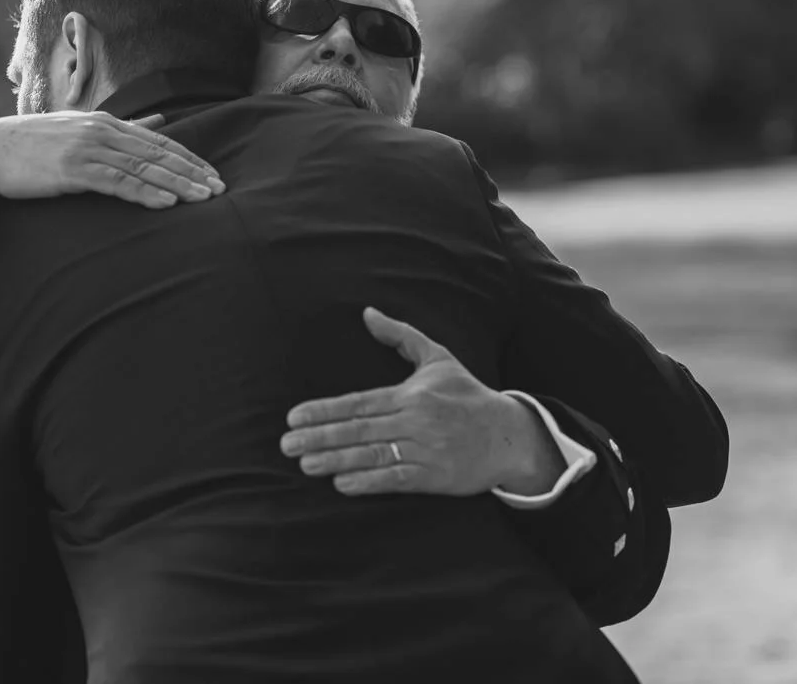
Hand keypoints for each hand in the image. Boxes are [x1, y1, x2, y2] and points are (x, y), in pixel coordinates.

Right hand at [0, 111, 223, 211]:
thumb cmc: (37, 145)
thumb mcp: (84, 129)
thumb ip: (125, 128)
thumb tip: (160, 122)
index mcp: (108, 122)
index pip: (160, 142)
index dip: (189, 159)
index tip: (213, 175)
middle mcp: (102, 131)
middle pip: (157, 154)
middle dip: (191, 172)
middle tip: (219, 190)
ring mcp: (88, 149)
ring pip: (142, 168)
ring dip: (176, 184)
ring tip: (202, 199)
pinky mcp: (73, 170)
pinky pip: (116, 182)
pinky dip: (143, 192)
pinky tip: (165, 203)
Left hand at [279, 307, 564, 496]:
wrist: (509, 435)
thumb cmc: (468, 395)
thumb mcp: (438, 358)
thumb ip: (400, 336)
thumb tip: (367, 312)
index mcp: (411, 395)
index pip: (358, 402)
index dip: (324, 410)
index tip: (294, 417)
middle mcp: (415, 421)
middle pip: (359, 430)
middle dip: (319, 436)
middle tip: (287, 444)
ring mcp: (425, 450)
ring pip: (372, 455)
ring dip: (336, 460)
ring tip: (305, 464)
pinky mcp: (434, 477)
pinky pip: (396, 479)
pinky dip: (369, 482)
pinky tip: (342, 483)